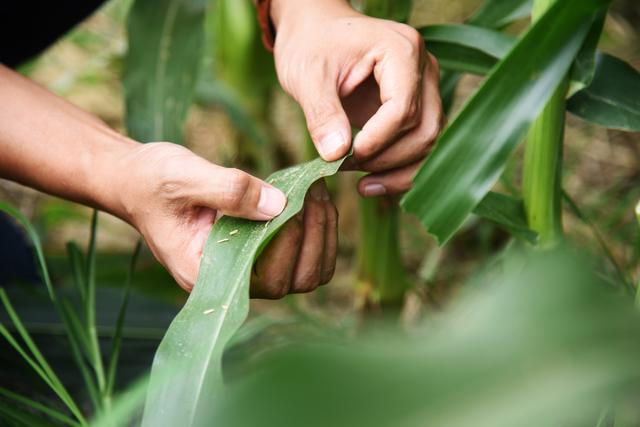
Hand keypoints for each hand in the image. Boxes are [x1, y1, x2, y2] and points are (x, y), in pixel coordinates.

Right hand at [116, 143, 335, 294]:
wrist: (137, 180)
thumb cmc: (151, 180)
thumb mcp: (184, 177)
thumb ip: (229, 191)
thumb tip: (280, 206)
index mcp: (205, 273)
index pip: (266, 278)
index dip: (290, 243)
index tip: (300, 201)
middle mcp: (229, 279)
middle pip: (293, 281)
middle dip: (313, 238)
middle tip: (316, 193)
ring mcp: (245, 267)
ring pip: (304, 272)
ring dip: (320, 236)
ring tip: (317, 194)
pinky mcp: (256, 252)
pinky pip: (300, 256)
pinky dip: (315, 232)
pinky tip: (313, 201)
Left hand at [272, 0, 442, 196]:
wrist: (315, 30)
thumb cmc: (310, 44)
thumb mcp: (307, 76)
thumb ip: (322, 114)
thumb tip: (336, 154)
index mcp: (400, 50)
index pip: (402, 108)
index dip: (377, 141)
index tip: (344, 158)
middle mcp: (423, 68)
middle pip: (424, 130)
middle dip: (388, 160)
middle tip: (346, 170)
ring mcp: (424, 88)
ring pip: (429, 142)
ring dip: (398, 171)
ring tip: (361, 186)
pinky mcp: (417, 107)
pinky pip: (419, 145)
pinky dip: (400, 169)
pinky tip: (371, 182)